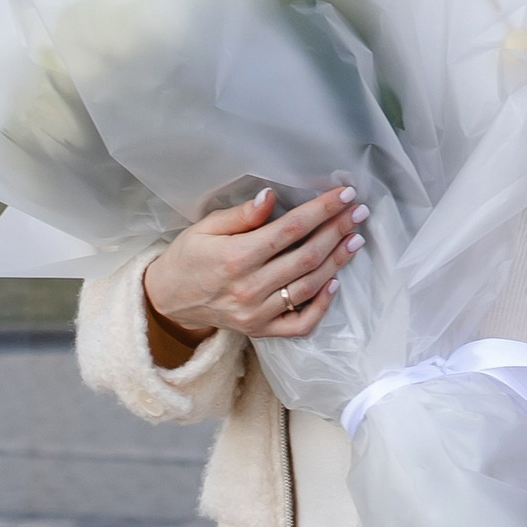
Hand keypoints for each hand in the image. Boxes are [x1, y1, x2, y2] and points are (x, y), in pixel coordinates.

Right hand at [144, 185, 366, 341]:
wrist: (167, 300)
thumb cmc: (188, 257)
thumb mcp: (206, 227)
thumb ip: (241, 215)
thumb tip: (270, 196)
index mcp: (235, 257)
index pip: (289, 229)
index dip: (320, 210)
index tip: (343, 195)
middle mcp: (249, 288)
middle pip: (305, 256)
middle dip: (337, 230)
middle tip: (359, 212)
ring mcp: (256, 314)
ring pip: (308, 286)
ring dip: (337, 262)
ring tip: (356, 239)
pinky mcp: (260, 331)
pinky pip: (299, 323)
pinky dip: (321, 305)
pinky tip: (335, 282)